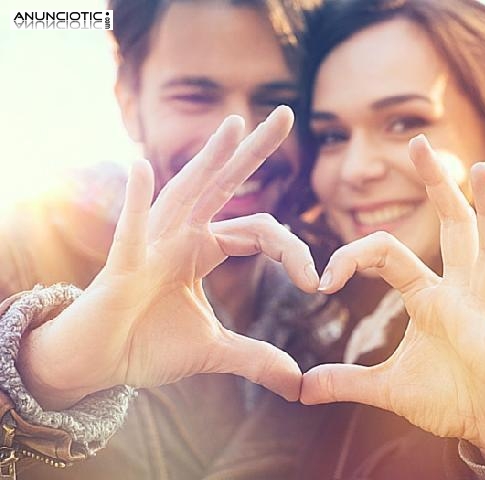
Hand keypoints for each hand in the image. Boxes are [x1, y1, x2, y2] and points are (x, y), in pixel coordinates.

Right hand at [18, 106, 317, 408]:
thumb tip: (297, 381)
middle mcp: (181, 234)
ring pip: (185, 192)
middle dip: (255, 152)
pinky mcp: (124, 264)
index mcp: (204, 248)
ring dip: (208, 159)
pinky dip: (136, 200)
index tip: (316, 283)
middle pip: (224, 185)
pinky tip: (141, 167)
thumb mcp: (213, 350)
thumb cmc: (148, 344)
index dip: (292, 252)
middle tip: (286, 114)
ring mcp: (152, 243)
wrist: (100, 363)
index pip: (259, 231)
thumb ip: (255, 358)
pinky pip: (131, 228)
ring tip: (234, 126)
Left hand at [301, 135, 484, 461]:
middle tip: (420, 142)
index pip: (389, 254)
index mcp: (429, 297)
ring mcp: (484, 316)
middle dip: (438, 187)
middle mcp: (460, 295)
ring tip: (480, 170)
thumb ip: (346, 382)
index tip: (324, 278)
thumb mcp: (387, 388)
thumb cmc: (447, 397)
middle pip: (453, 230)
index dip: (354, 256)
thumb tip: (302, 389)